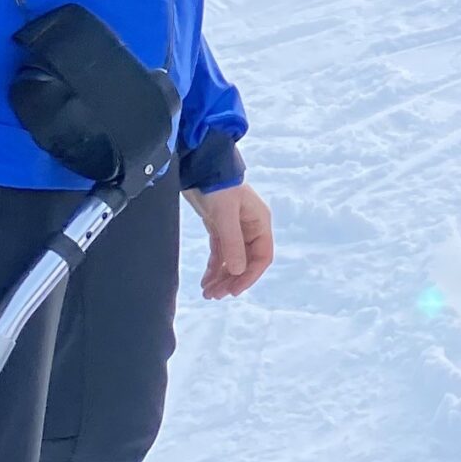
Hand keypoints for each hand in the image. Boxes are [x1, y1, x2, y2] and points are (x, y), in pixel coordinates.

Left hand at [187, 182, 273, 297]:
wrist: (199, 166)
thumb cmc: (218, 186)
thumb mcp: (225, 215)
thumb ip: (232, 243)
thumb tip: (238, 271)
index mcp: (259, 223)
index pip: (262, 257)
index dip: (249, 276)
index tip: (234, 291)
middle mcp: (250, 227)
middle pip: (246, 261)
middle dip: (232, 280)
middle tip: (215, 295)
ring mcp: (234, 228)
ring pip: (232, 259)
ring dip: (221, 277)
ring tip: (208, 293)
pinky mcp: (218, 226)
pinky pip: (220, 252)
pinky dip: (214, 267)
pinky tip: (205, 280)